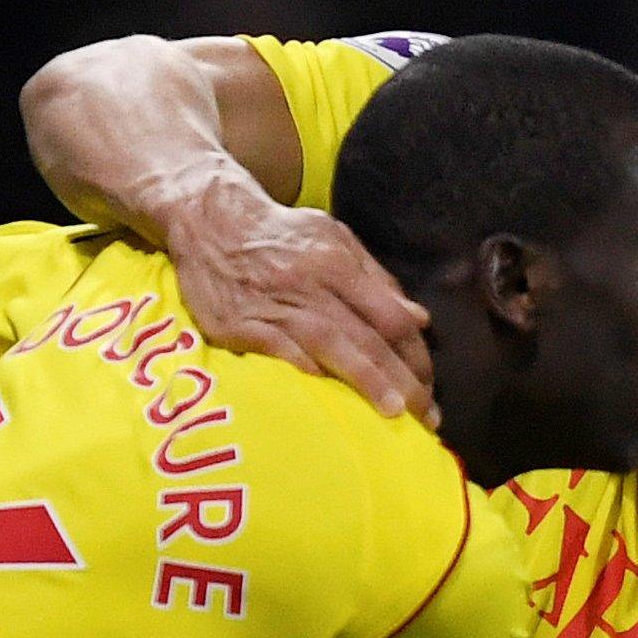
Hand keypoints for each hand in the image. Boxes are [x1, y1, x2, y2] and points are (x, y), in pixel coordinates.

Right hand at [165, 183, 437, 426]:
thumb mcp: (334, 238)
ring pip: (330, 347)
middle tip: (427, 416)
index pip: (389, 314)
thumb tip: (419, 319)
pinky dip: (307, 374)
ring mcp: (273, 306)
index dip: (415, 353)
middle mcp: (309, 284)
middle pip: (367, 337)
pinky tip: (331, 398)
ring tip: (394, 413)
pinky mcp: (238, 325)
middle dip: (402, 379)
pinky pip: (280, 354)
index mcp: (337, 262)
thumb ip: (377, 279)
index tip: (430, 384)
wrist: (207, 220)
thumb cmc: (280, 234)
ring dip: (366, 383)